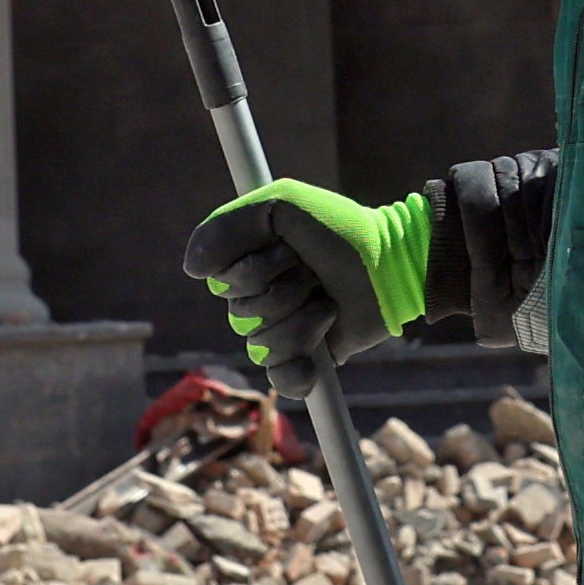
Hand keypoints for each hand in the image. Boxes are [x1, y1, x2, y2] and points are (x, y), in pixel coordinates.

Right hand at [181, 176, 429, 379]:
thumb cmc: (339, 229)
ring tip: (328, 302)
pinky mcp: (306, 359)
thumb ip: (228, 226)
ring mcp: (282, 330)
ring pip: (262, 345)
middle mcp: (259, 298)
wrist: (390, 264)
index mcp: (248, 264)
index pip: (222, 282)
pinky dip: (296, 372)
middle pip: (241, 315)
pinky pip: (280, 380)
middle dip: (283, 292)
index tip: (286, 249)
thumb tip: (194, 270)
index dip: (251, 269)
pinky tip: (315, 356)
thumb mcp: (281, 205)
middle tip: (313, 273)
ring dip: (302, 321)